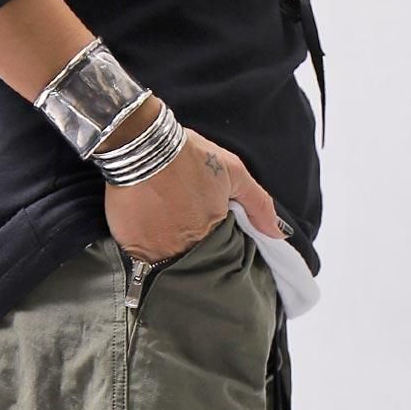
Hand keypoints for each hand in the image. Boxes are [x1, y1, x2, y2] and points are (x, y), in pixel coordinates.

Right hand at [103, 98, 287, 262]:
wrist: (142, 144)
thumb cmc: (190, 156)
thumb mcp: (234, 172)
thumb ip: (258, 205)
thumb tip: (279, 234)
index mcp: (212, 236)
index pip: (218, 256)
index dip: (214, 245)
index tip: (208, 233)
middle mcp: (185, 250)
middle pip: (192, 264)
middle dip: (191, 253)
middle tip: (183, 232)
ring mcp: (156, 251)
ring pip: (166, 265)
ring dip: (167, 254)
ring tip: (165, 234)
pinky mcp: (131, 246)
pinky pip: (140, 259)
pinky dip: (144, 251)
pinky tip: (146, 233)